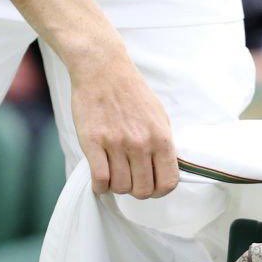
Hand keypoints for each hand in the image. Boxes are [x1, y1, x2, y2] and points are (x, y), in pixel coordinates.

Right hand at [67, 42, 178, 198]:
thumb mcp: (159, 116)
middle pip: (142, 190)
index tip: (151, 187)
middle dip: (136, 191)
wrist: (103, 70)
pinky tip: (99, 180)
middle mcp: (140, 143)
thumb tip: (165, 170)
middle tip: (129, 179)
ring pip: (120, 187)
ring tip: (114, 174)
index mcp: (161, 137)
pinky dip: (100, 186)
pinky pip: (99, 179)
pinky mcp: (93, 142)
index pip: (168, 182)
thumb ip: (163, 144)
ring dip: (116, 186)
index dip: (159, 191)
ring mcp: (116, 143)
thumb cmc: (132, 93)